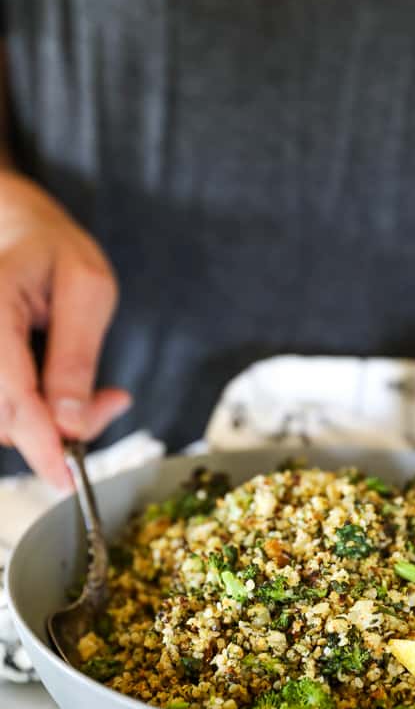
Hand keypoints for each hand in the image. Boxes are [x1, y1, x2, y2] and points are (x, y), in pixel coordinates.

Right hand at [0, 171, 130, 485]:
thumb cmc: (57, 253)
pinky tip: (68, 396)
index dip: (38, 439)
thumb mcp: (88, 290)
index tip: (66, 475)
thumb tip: (69, 424)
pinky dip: (39, 417)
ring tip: (97, 394)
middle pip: (4, 415)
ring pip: (2, 421)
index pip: (9, 389)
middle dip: (57, 430)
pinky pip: (4, 411)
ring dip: (50, 425)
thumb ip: (76, 357)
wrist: (22, 234)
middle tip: (110, 403)